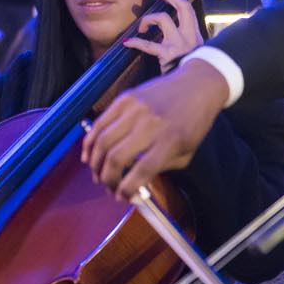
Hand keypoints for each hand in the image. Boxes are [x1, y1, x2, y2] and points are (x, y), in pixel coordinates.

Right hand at [82, 58, 228, 197]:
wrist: (196, 86)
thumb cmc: (193, 124)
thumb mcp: (186, 153)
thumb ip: (161, 169)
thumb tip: (133, 185)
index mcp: (170, 141)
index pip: (142, 171)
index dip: (127, 189)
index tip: (122, 197)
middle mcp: (150, 124)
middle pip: (117, 158)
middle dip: (108, 179)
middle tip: (108, 187)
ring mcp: (135, 109)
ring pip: (103, 141)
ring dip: (95, 163)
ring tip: (98, 174)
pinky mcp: (124, 99)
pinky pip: (100, 123)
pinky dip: (90, 142)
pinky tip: (88, 155)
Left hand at [122, 0, 203, 72]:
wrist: (193, 87)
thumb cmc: (188, 73)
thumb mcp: (192, 56)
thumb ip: (185, 45)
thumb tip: (169, 35)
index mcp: (196, 36)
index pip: (188, 10)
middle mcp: (190, 36)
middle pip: (183, 7)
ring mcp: (180, 44)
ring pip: (163, 19)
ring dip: (149, 19)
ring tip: (141, 28)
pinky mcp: (168, 54)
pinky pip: (148, 44)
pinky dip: (136, 42)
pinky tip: (127, 43)